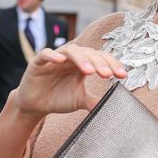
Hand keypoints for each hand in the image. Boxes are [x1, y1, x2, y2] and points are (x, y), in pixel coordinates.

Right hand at [12, 43, 126, 116]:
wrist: (34, 105)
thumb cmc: (58, 98)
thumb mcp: (79, 100)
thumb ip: (94, 101)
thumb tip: (113, 107)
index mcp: (83, 64)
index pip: (101, 58)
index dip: (112, 64)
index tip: (123, 76)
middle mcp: (71, 58)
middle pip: (88, 53)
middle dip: (100, 63)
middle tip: (108, 75)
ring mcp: (55, 58)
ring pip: (71, 50)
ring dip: (81, 59)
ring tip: (90, 71)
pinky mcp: (38, 62)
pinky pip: (45, 53)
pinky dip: (52, 55)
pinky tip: (60, 60)